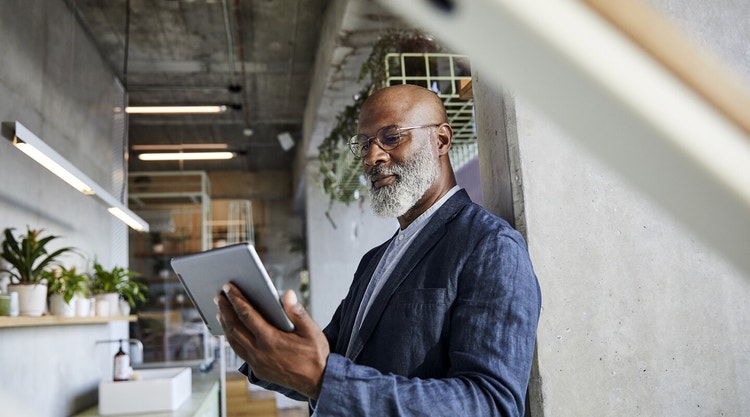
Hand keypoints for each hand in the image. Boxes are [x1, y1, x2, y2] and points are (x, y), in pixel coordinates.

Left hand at [215, 283, 329, 398]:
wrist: (318, 382)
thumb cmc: (316, 354)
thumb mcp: (311, 330)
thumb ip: (297, 312)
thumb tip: (287, 294)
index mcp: (271, 340)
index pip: (247, 314)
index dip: (236, 299)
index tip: (228, 287)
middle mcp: (259, 352)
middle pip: (235, 327)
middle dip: (225, 309)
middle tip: (218, 296)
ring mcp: (257, 363)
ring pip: (234, 341)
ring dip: (225, 325)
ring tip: (220, 312)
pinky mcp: (258, 370)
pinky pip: (240, 352)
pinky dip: (232, 339)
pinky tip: (232, 332)